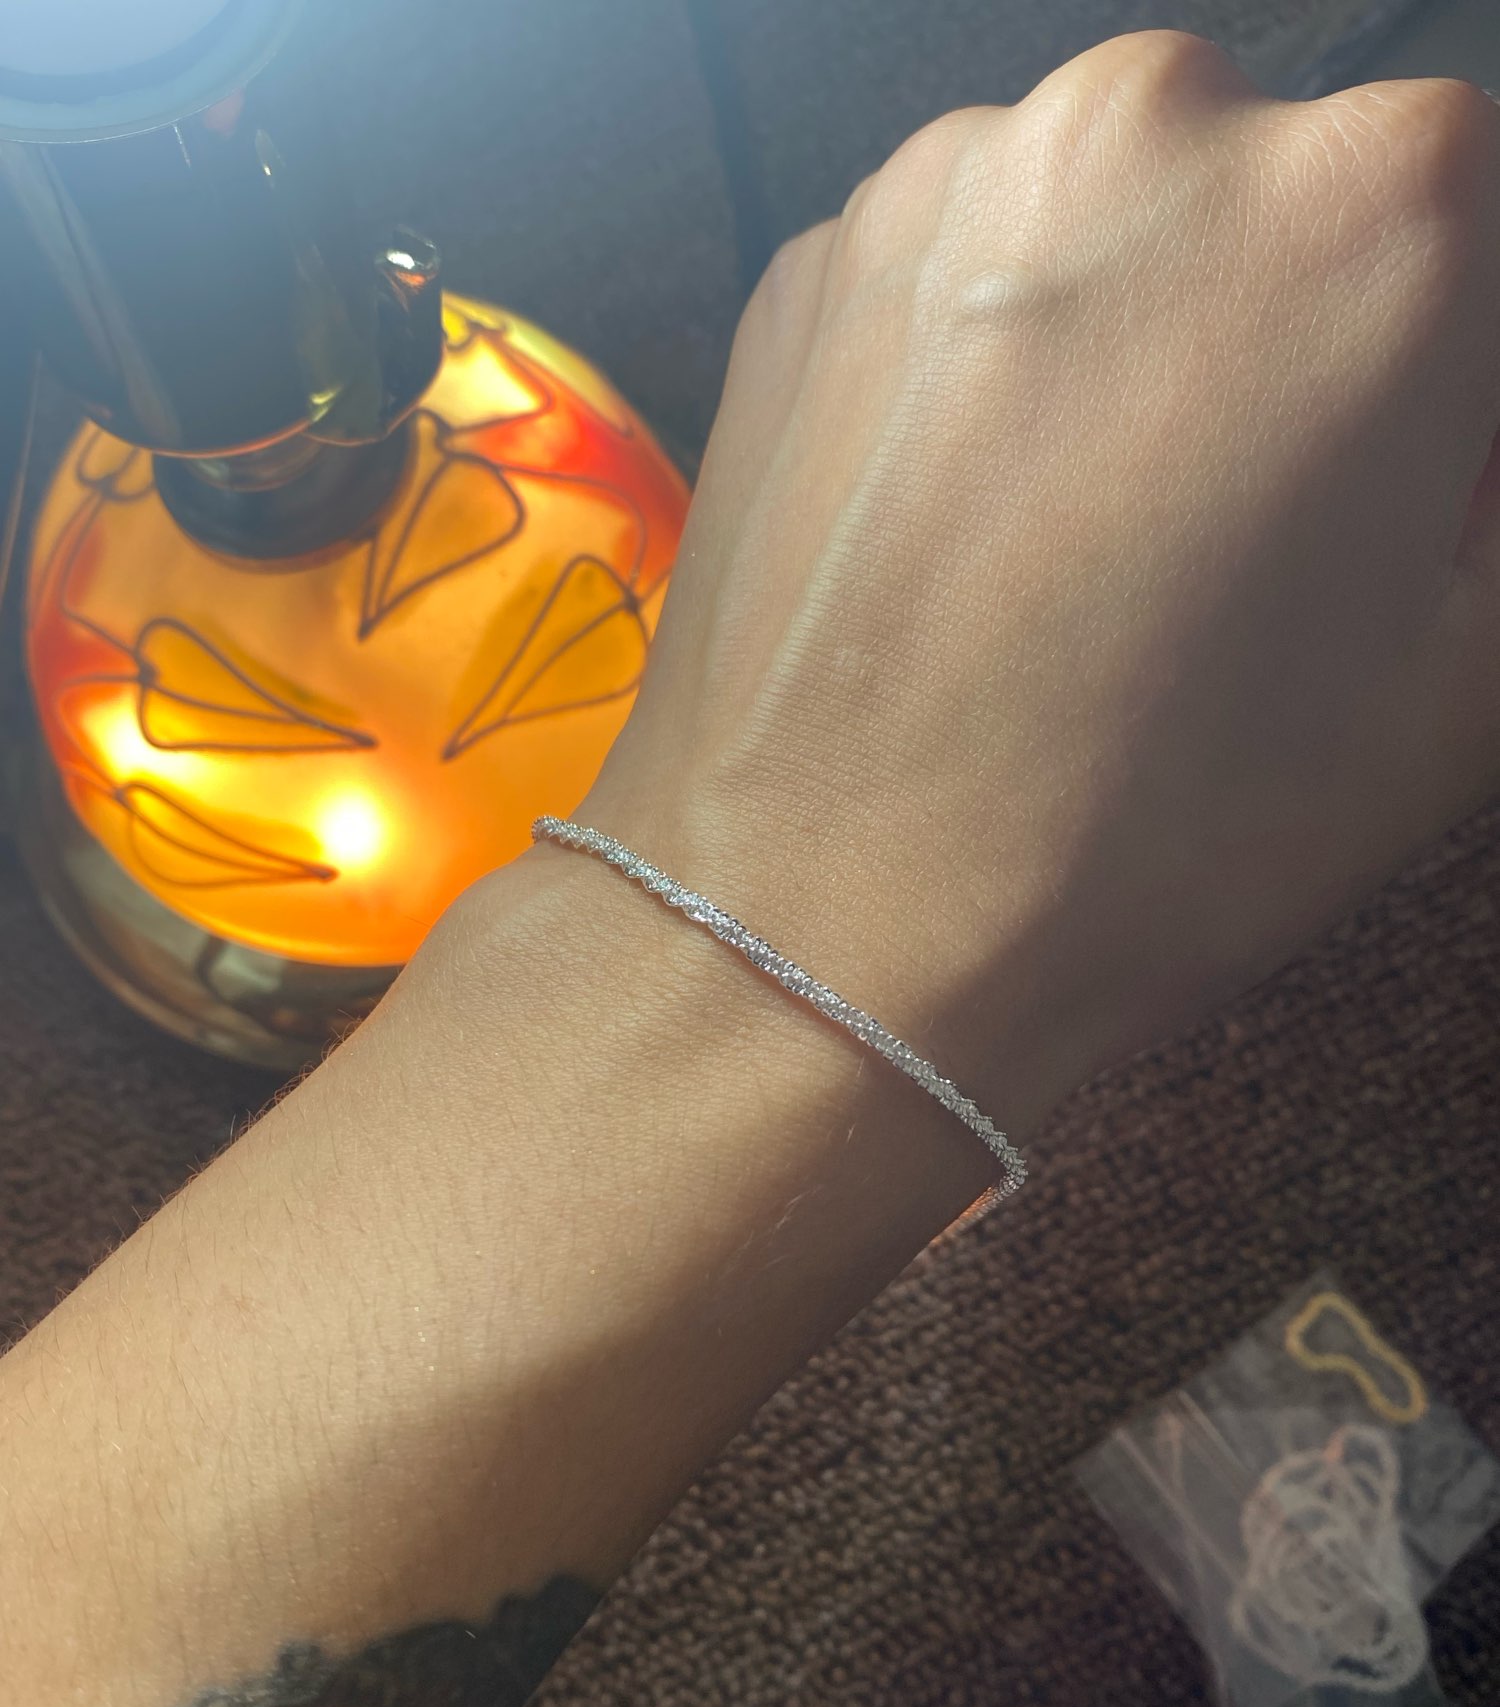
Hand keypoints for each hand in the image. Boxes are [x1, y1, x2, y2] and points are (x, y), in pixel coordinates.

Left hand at [579, 31, 1499, 1118]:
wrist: (829, 924)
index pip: (1478, 221)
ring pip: (1112, 226)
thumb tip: (1452, 422)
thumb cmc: (1153, 836)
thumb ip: (1496, 487)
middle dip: (1290, 339)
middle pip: (1287, 196)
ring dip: (1129, 345)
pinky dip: (988, 368)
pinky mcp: (811, 262)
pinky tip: (971, 534)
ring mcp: (949, 181)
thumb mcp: (1466, 672)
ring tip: (1082, 551)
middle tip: (1232, 537)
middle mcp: (1151, 128)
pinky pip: (962, 276)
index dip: (1446, 378)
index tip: (1388, 486)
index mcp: (1373, 202)